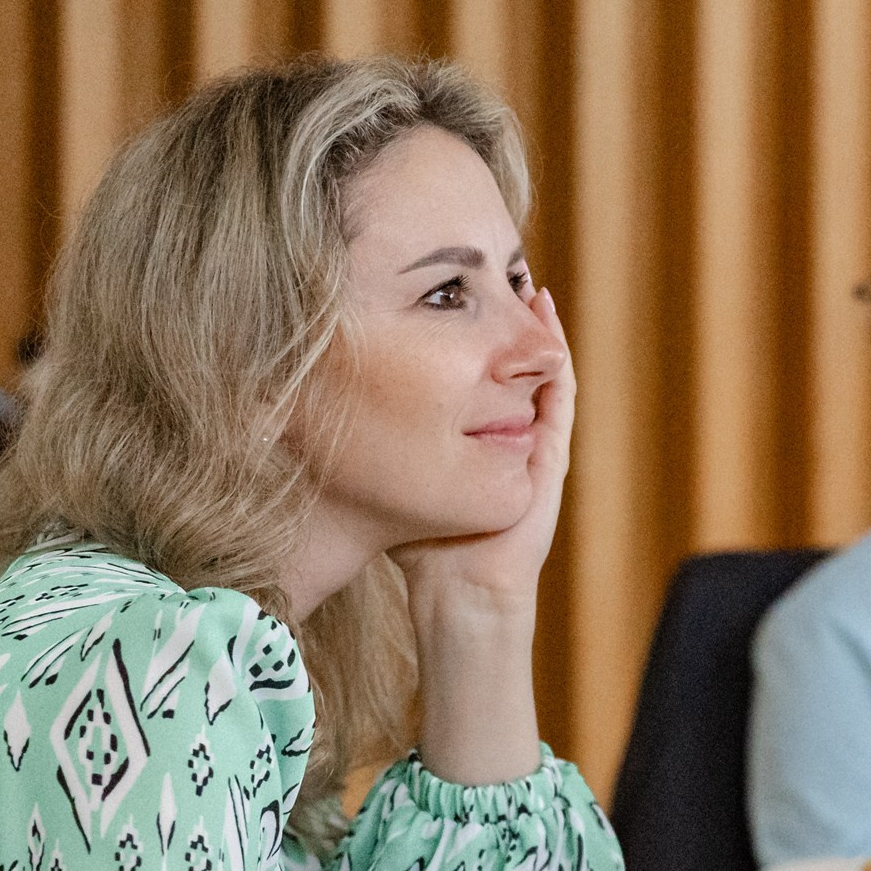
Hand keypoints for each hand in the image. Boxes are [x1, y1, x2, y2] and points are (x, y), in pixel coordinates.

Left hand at [390, 286, 572, 621]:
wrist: (459, 593)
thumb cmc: (421, 548)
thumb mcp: (392, 475)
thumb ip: (370, 444)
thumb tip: (311, 405)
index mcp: (479, 442)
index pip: (480, 377)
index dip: (471, 338)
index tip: (452, 298)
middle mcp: (511, 438)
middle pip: (515, 368)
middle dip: (508, 324)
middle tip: (496, 277)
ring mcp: (534, 447)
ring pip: (543, 372)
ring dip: (538, 328)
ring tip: (526, 283)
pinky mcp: (549, 458)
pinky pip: (559, 396)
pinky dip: (555, 355)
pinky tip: (546, 318)